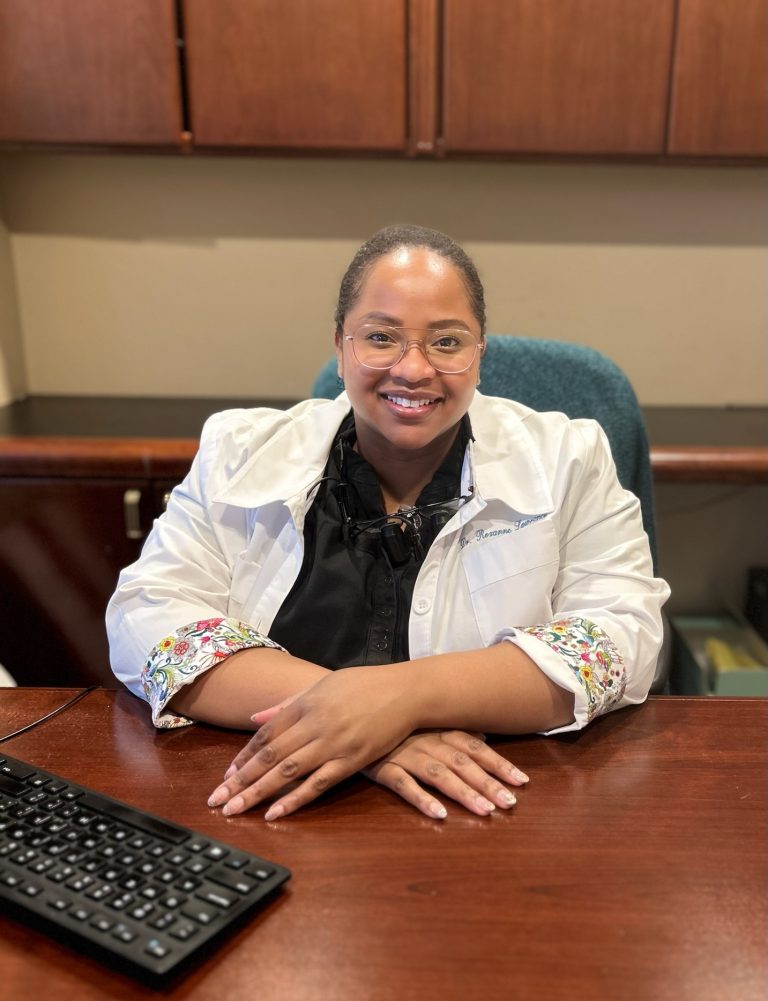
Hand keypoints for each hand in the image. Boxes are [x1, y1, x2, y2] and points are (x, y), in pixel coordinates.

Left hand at [207, 666, 417, 819]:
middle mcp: (314, 723)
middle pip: (269, 756)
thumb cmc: (364, 685)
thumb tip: (256, 717)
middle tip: (216, 801)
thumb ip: (287, 704)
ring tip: (235, 810)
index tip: (226, 776)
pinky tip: (274, 813)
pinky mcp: (352, 760)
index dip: (243, 756)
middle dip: (240, 780)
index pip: (265, 734)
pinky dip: (295, 800)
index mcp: (305, 703)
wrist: (406, 691)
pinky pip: (318, 784)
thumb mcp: (322, 686)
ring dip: (257, 793)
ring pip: (287, 772)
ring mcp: (333, 743)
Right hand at [364, 730, 529, 818]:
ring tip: (485, 811)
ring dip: (464, 792)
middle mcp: (427, 741)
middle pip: (463, 763)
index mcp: (439, 730)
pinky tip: (439, 814)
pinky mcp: (382, 766)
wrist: (351, 713)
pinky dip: (422, 798)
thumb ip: (454, 732)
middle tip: (510, 804)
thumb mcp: (425, 722)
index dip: (499, 764)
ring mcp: (405, 753)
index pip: (476, 748)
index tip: (522, 781)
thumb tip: (484, 737)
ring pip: (439, 774)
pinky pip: (404, 784)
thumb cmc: (393, 722)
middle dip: (489, 783)